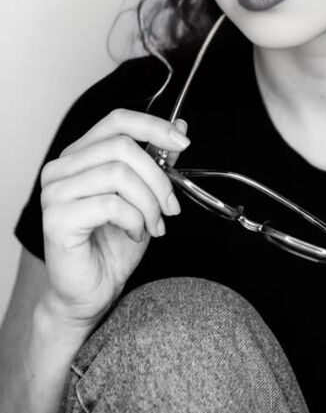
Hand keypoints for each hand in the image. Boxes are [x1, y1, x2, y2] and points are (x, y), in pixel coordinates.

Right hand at [38, 109, 189, 328]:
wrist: (91, 293)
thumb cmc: (113, 246)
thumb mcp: (144, 196)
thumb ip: (156, 161)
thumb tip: (180, 127)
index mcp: (80, 156)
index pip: (117, 120)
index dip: (153, 126)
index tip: (183, 143)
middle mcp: (61, 168)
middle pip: (122, 146)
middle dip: (158, 178)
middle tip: (171, 208)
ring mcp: (55, 192)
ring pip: (119, 174)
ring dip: (148, 204)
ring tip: (153, 226)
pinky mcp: (57, 219)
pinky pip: (111, 205)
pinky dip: (134, 220)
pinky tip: (134, 235)